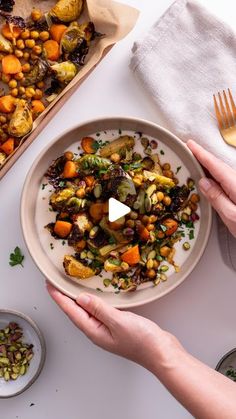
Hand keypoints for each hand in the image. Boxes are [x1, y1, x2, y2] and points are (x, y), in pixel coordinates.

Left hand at [46, 282, 181, 372]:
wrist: (163, 354)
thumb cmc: (143, 341)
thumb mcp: (119, 321)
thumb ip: (99, 309)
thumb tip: (81, 298)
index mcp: (95, 331)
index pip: (72, 312)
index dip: (59, 298)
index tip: (49, 286)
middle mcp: (98, 331)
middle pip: (76, 312)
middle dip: (64, 298)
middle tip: (55, 283)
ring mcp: (108, 329)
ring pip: (87, 311)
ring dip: (77, 299)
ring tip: (69, 287)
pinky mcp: (118, 326)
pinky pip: (100, 311)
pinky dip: (93, 302)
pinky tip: (95, 296)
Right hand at [187, 140, 235, 236]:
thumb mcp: (231, 216)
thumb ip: (217, 198)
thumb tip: (203, 182)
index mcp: (235, 184)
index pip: (215, 165)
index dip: (201, 154)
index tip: (190, 144)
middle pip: (219, 166)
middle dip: (204, 157)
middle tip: (190, 150)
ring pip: (223, 172)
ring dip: (210, 166)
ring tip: (196, 163)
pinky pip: (227, 179)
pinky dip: (216, 175)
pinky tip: (211, 179)